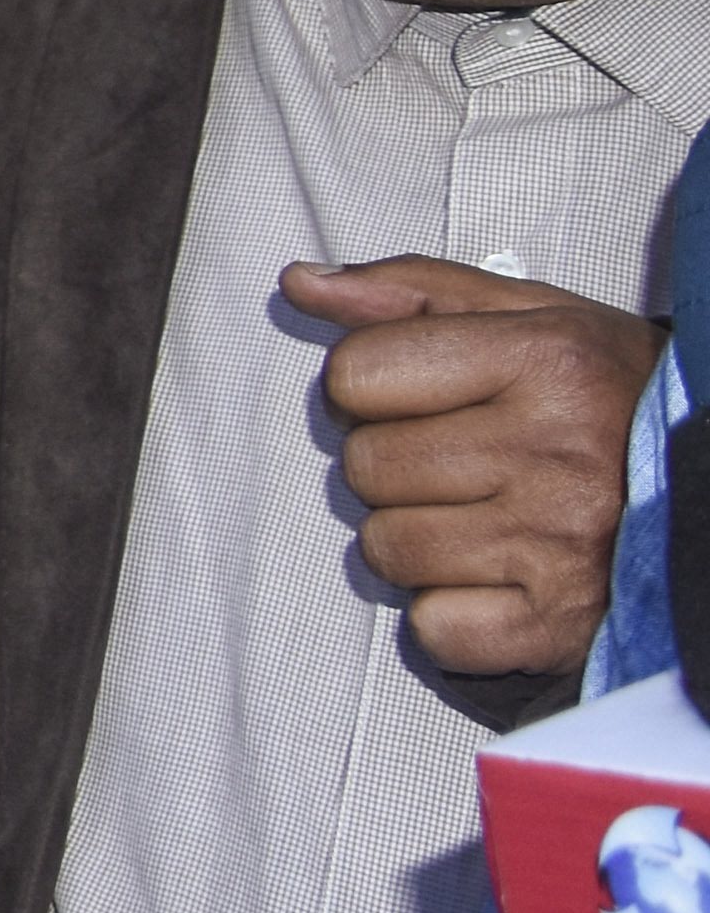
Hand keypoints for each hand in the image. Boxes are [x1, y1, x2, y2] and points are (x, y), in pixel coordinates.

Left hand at [292, 256, 667, 678]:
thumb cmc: (611, 396)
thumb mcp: (533, 318)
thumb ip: (411, 294)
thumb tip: (300, 284)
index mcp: (547, 360)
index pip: (355, 375)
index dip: (372, 389)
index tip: (426, 399)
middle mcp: (555, 451)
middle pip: (364, 466)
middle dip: (397, 466)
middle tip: (468, 466)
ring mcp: (558, 544)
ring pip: (385, 549)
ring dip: (417, 540)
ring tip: (488, 520)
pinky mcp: (557, 625)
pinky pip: (431, 628)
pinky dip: (451, 615)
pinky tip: (501, 581)